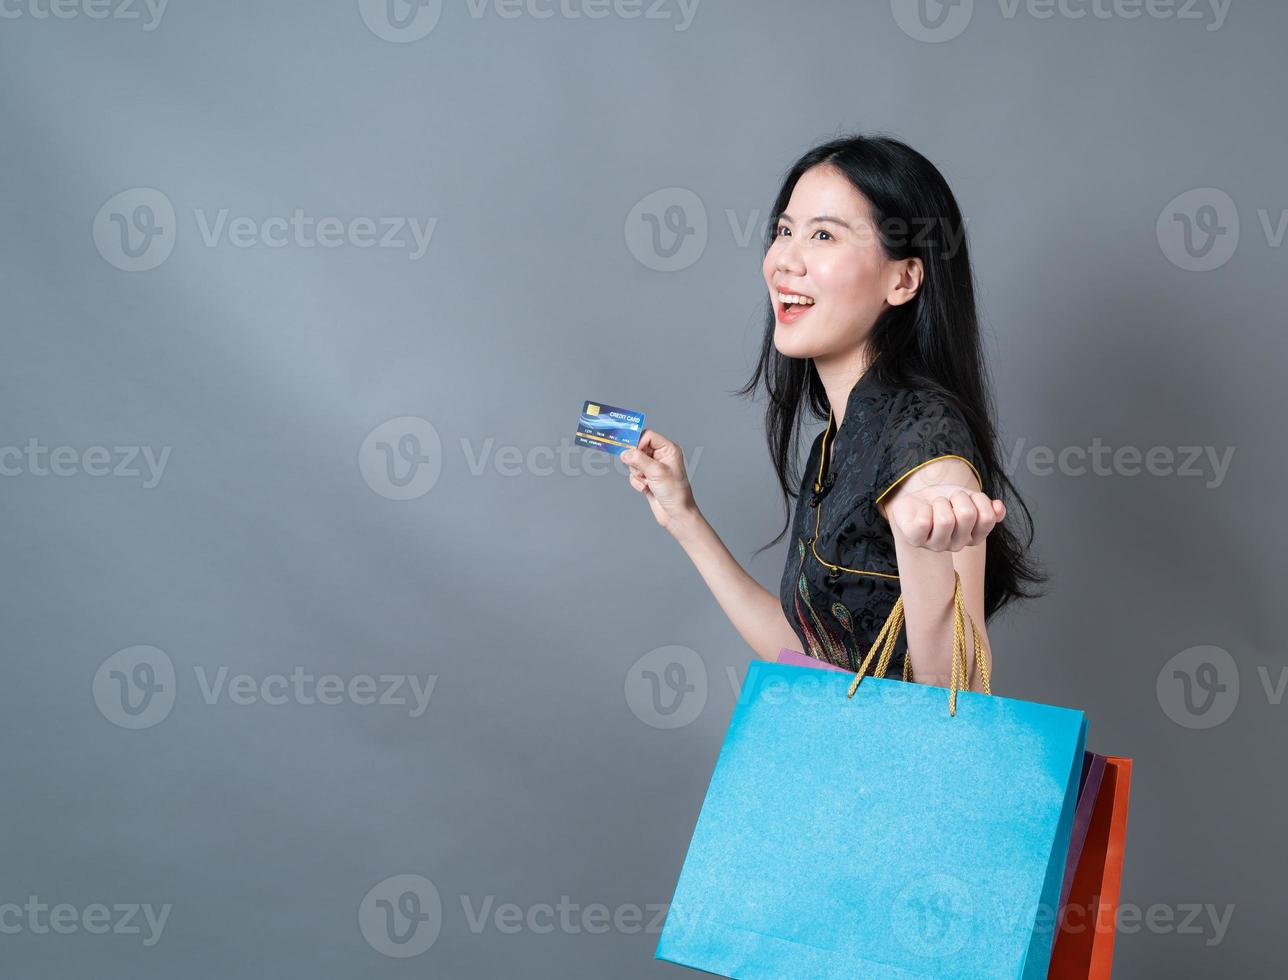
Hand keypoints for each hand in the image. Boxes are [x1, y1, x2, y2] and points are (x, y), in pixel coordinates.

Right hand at [621, 429, 697, 533]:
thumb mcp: (656, 472)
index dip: (637, 442)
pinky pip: (633, 474)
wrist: (675, 514)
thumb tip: (624, 452)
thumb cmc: (674, 492)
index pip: (647, 435)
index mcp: (668, 449)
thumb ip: (638, 459)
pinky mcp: (647, 477)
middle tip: (642, 471)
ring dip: (637, 473)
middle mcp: (661, 456)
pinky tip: (646, 488)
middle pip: (638, 448)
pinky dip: (636, 481)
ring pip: (633, 462)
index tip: (630, 452)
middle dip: (636, 462)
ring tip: (647, 482)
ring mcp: (653, 467)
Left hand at [881, 484, 1004, 551]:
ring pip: (945, 519)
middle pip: (967, 514)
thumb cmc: (947, 501)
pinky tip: (923, 511)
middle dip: (958, 497)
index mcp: (974, 537)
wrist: (917, 499)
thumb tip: (999, 508)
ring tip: (936, 505)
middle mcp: (957, 546)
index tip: (968, 498)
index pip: (987, 518)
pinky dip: (924, 508)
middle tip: (950, 500)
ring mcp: (935, 545)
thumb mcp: (971, 499)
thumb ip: (989, 507)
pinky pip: (923, 522)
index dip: (978, 499)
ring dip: (940, 502)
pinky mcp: (915, 540)